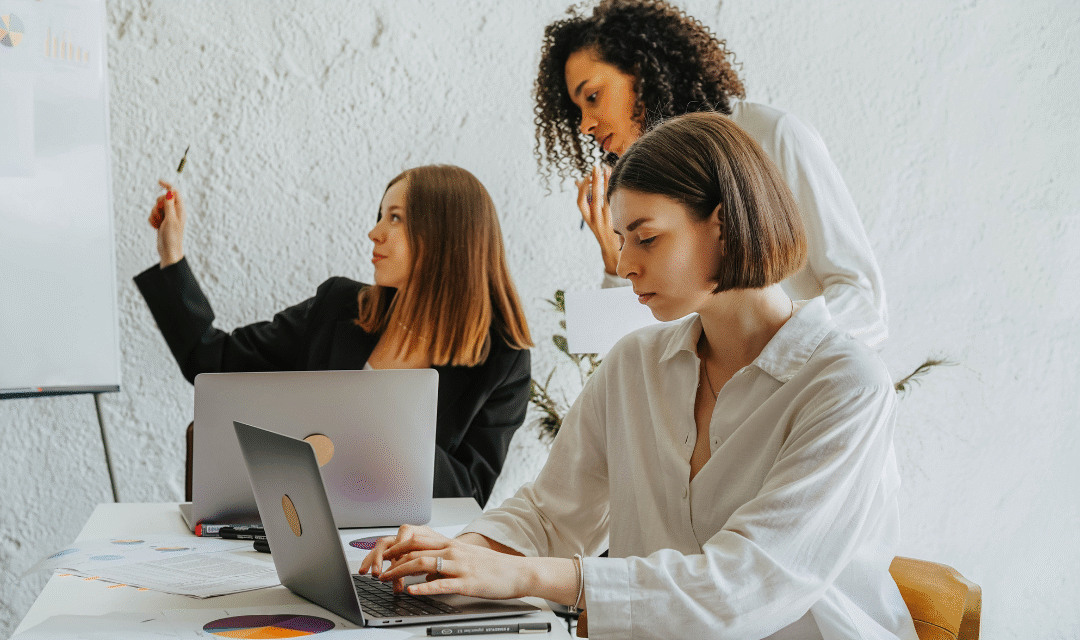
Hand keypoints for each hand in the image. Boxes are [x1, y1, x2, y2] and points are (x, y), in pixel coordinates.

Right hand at [148, 179, 185, 266]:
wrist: (168, 251)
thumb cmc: (172, 237)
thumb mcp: (170, 220)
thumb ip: (170, 205)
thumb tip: (171, 192)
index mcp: (180, 210)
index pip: (175, 193)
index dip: (167, 186)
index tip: (159, 182)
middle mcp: (174, 212)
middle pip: (162, 199)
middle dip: (158, 205)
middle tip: (161, 215)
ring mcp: (167, 217)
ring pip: (156, 207)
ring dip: (154, 215)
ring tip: (159, 224)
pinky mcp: (161, 222)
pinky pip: (153, 216)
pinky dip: (152, 220)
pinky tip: (156, 227)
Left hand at [358, 525, 529, 599]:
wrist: (518, 572)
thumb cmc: (493, 567)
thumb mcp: (465, 559)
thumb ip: (444, 563)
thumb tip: (425, 574)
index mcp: (452, 545)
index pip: (418, 540)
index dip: (398, 546)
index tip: (383, 554)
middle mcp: (453, 551)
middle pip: (415, 550)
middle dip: (393, 559)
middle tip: (378, 568)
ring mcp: (459, 566)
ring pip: (423, 563)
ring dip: (401, 571)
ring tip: (387, 579)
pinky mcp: (466, 582)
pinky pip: (441, 583)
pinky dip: (423, 587)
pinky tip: (412, 590)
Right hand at [575, 164, 620, 275]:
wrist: (612, 249)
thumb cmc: (601, 229)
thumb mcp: (591, 217)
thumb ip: (586, 200)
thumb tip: (579, 182)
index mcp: (587, 218)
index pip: (580, 202)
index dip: (582, 189)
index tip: (585, 177)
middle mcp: (595, 219)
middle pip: (594, 198)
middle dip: (595, 181)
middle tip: (596, 167)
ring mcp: (607, 220)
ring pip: (606, 199)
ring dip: (607, 183)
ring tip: (608, 169)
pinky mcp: (617, 220)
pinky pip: (615, 204)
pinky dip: (615, 192)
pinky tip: (617, 182)